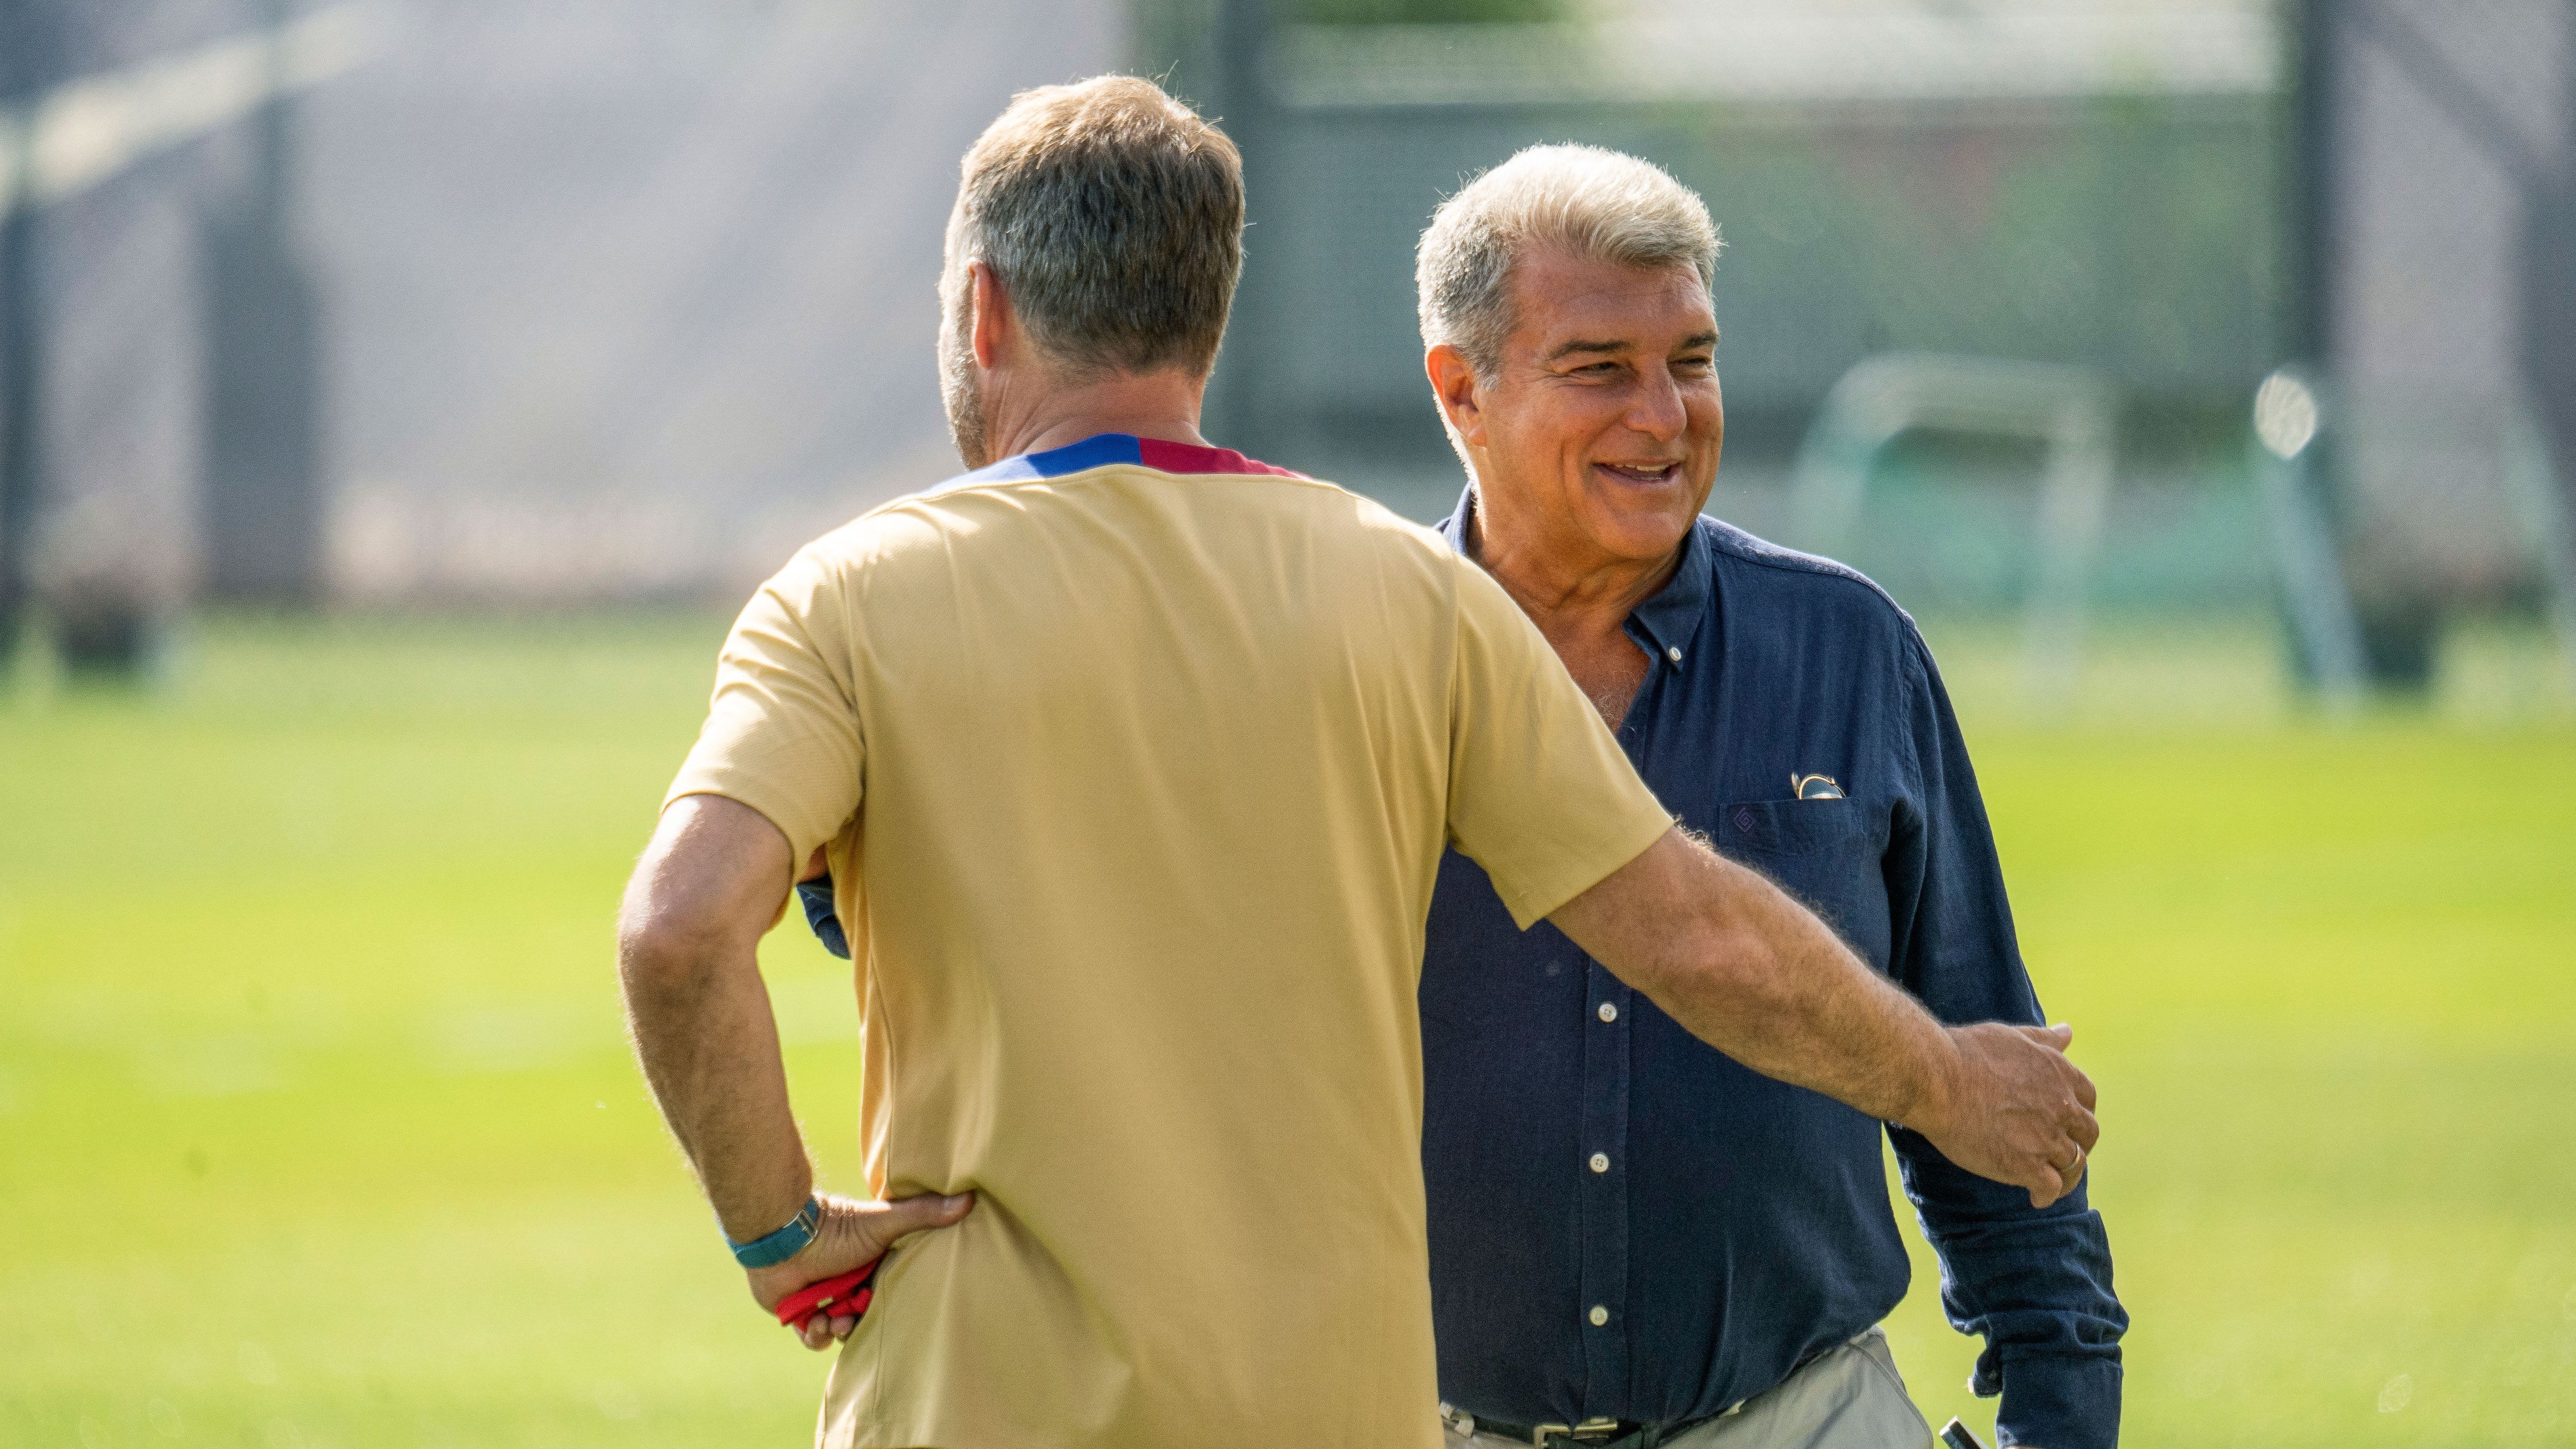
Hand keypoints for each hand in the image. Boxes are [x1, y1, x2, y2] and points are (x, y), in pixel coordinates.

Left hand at [745, 1190, 974, 1350]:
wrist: (783, 1239)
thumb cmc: (835, 1228)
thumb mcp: (884, 1221)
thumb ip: (923, 1213)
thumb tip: (969, 1199)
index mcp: (872, 1263)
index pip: (890, 1291)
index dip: (890, 1304)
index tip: (886, 1304)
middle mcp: (850, 1281)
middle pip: (866, 1316)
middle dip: (861, 1323)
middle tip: (853, 1318)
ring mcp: (825, 1298)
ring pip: (841, 1331)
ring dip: (837, 1331)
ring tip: (832, 1321)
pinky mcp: (800, 1313)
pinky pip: (814, 1338)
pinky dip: (815, 1335)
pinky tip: (815, 1322)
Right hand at [1915, 1023, 2098, 1208]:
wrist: (1936, 1079)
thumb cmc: (1965, 1052)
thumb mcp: (2011, 1037)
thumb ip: (2043, 1039)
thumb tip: (2067, 1031)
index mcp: (2059, 1074)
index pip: (2088, 1097)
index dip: (2079, 1110)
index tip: (2066, 1119)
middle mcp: (2061, 1107)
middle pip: (2088, 1134)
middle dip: (2078, 1143)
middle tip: (2059, 1150)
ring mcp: (2046, 1138)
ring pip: (2073, 1164)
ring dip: (2065, 1173)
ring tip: (2051, 1181)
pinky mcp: (2025, 1166)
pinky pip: (2051, 1188)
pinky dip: (2047, 1195)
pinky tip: (2035, 1198)